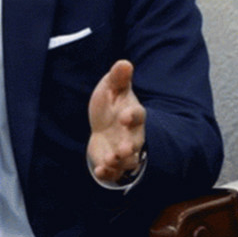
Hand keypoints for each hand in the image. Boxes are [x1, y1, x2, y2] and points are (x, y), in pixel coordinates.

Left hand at [87, 59, 145, 182]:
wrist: (104, 124)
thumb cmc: (111, 103)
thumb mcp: (111, 87)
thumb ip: (118, 78)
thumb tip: (124, 63)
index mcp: (132, 114)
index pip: (137, 115)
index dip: (132, 116)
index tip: (124, 116)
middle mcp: (131, 134)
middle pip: (136, 143)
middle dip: (130, 147)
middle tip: (123, 149)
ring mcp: (123, 150)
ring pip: (128, 161)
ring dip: (120, 162)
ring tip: (110, 160)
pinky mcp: (112, 163)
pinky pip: (114, 172)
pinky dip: (108, 173)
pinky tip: (100, 171)